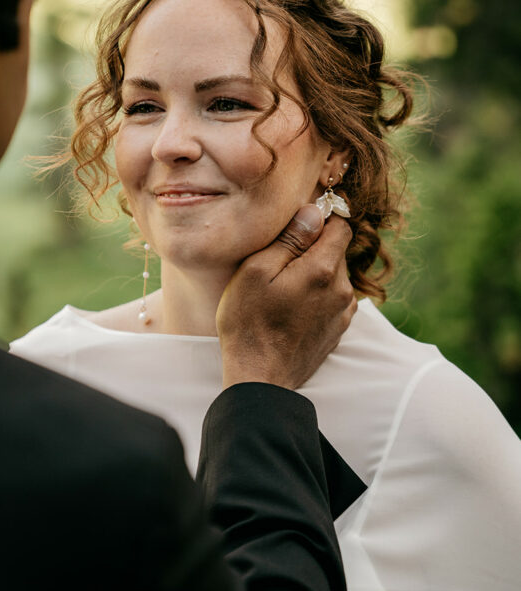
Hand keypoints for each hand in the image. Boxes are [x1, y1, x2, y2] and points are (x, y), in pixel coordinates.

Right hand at [217, 204, 355, 390]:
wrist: (259, 377)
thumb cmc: (249, 322)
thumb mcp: (257, 271)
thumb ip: (290, 239)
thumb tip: (315, 212)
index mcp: (323, 270)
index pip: (341, 226)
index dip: (321, 219)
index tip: (298, 225)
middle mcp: (341, 290)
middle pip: (337, 251)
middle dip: (313, 247)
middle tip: (280, 260)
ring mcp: (342, 312)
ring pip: (335, 275)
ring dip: (315, 273)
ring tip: (283, 287)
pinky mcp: (338, 329)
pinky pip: (333, 298)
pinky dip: (317, 294)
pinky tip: (292, 306)